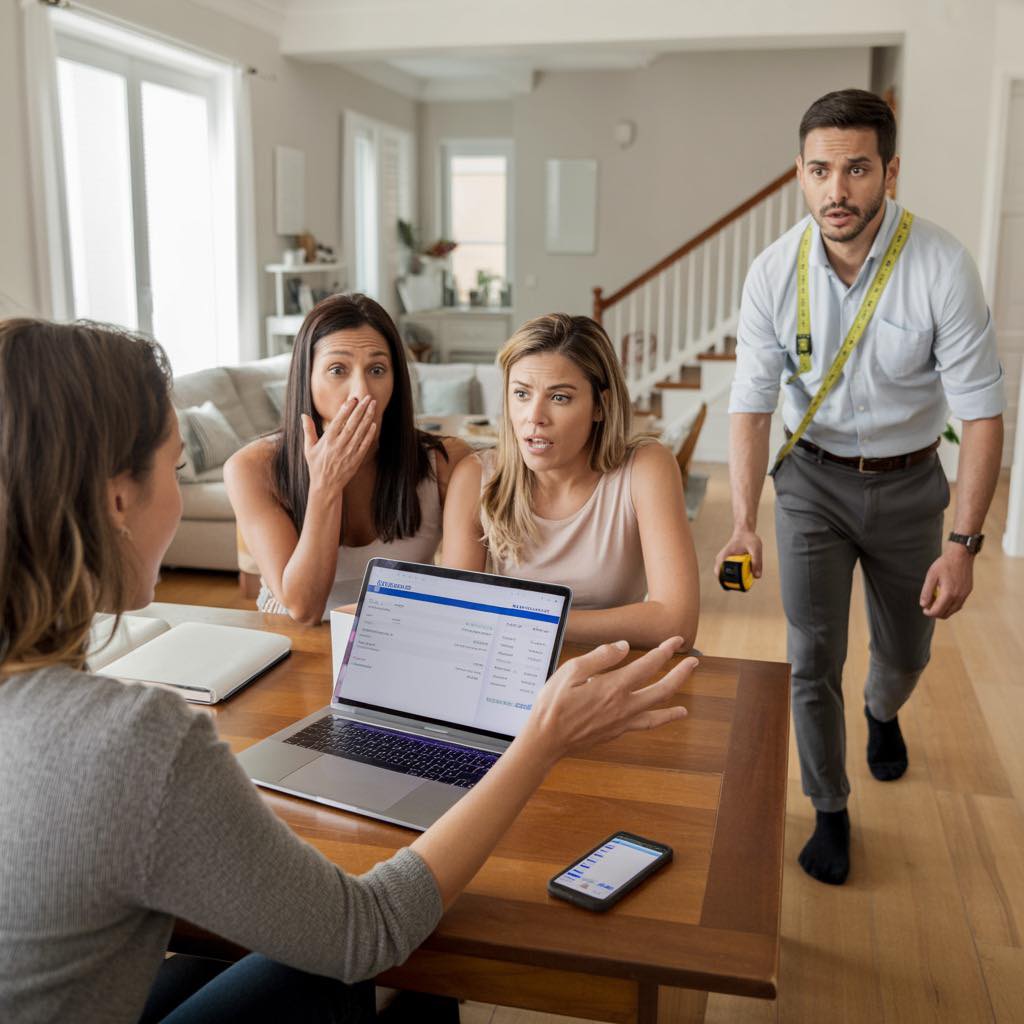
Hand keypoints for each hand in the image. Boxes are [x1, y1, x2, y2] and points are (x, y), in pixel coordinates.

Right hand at [301, 397, 376, 495]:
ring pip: (360, 432)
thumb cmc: (316, 465)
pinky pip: (364, 444)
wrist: (326, 486)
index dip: (347, 409)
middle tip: (368, 397)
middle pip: (352, 424)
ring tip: (373, 406)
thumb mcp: (309, 448)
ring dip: (368, 418)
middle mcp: (339, 445)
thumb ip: (308, 430)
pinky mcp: (356, 460)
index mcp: (327, 441)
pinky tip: (373, 424)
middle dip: (361, 409)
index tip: (354, 399)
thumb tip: (303, 415)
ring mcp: (348, 453)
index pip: (338, 421)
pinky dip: (369, 434)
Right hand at [522, 638, 694, 766]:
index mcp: (614, 686)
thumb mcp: (571, 670)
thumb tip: (623, 647)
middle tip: (694, 663)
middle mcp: (624, 705)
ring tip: (685, 707)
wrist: (546, 739)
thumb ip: (600, 657)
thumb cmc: (554, 703)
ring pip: (658, 712)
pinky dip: (658, 721)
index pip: (649, 664)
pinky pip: (644, 725)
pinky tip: (662, 719)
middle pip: (663, 689)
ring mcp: (622, 721)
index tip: (676, 641)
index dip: (666, 651)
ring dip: (675, 704)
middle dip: (681, 674)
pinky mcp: (616, 732)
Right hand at [714, 529, 762, 579]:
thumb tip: (757, 577)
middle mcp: (720, 561)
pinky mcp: (726, 563)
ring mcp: (722, 562)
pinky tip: (745, 575)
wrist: (744, 532)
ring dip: (734, 580)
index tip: (739, 585)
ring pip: (725, 577)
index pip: (719, 574)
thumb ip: (757, 562)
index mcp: (723, 557)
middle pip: (722, 578)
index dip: (728, 582)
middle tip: (744, 584)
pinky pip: (728, 573)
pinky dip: (736, 577)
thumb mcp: (756, 549)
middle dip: (733, 583)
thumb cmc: (749, 539)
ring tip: (745, 579)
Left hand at [920, 543, 973, 618]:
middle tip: (928, 606)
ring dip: (944, 610)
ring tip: (935, 602)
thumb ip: (927, 591)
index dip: (929, 612)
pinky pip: (959, 604)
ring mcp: (965, 594)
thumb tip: (923, 605)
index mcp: (949, 593)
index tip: (924, 609)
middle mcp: (959, 596)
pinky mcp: (968, 591)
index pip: (938, 611)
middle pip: (946, 613)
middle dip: (936, 613)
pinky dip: (951, 605)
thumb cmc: (944, 564)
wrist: (961, 554)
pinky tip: (944, 598)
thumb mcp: (931, 576)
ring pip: (954, 610)